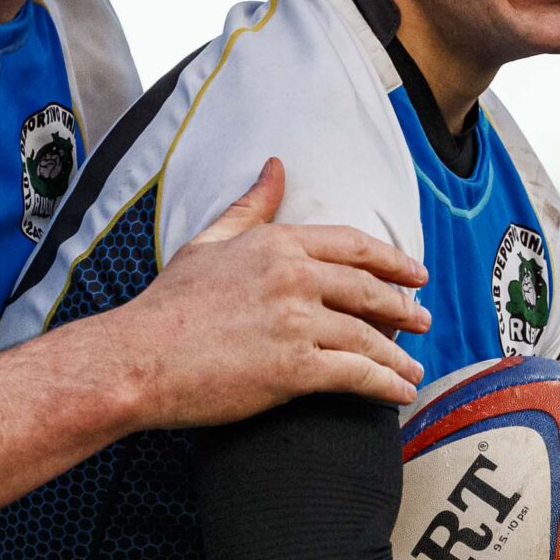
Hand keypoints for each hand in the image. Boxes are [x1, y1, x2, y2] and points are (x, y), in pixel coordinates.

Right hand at [81, 159, 431, 430]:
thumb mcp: (210, 242)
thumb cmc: (167, 305)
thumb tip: (275, 167)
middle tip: (423, 320)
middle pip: (370, 290)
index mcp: (278, 243)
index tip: (415, 274)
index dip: (392, 260)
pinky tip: (400, 393)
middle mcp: (295, 277)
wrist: (136, 359)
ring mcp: (297, 322)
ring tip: (414, 368)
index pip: (354, 245)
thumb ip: (251, 207)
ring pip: (368, 337)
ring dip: (399, 355)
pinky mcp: (294, 368)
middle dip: (404, 307)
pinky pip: (357, 375)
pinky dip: (386, 385)